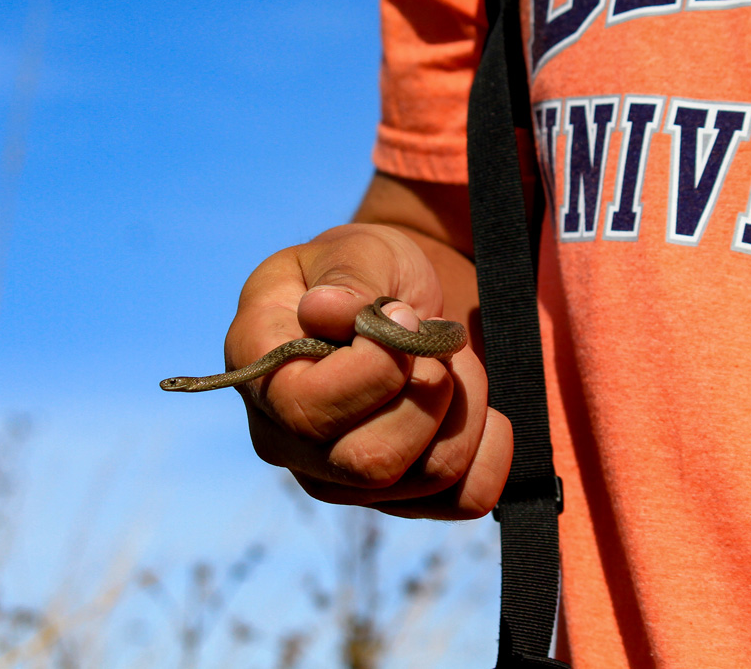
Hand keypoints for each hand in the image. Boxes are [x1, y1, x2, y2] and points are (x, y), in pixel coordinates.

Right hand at [228, 222, 512, 518]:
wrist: (395, 304)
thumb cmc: (363, 272)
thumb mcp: (355, 251)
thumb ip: (345, 277)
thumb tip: (325, 311)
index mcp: (258, 371)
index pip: (309, 409)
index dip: (376, 367)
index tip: (403, 314)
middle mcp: (287, 441)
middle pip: (371, 463)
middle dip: (429, 391)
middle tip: (434, 341)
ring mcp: (341, 480)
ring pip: (426, 477)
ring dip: (464, 407)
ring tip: (451, 363)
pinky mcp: (398, 497)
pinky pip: (464, 500)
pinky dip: (491, 451)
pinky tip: (483, 411)